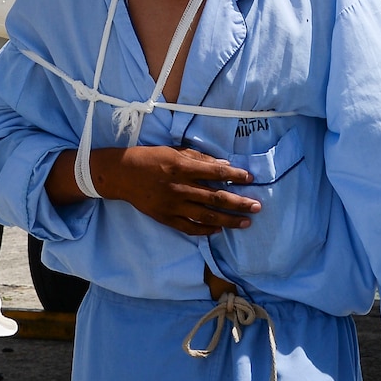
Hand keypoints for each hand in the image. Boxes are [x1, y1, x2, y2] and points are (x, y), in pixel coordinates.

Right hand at [86, 146, 258, 235]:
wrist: (123, 175)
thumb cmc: (151, 158)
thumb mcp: (175, 151)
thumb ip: (200, 159)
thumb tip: (225, 166)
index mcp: (182, 167)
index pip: (216, 173)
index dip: (235, 176)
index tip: (250, 178)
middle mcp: (179, 187)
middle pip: (215, 197)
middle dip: (239, 203)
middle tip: (258, 207)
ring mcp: (172, 205)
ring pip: (206, 215)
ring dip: (228, 220)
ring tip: (245, 222)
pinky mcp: (165, 218)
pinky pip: (189, 227)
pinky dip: (206, 230)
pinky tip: (219, 230)